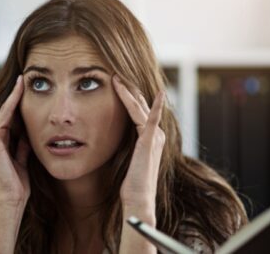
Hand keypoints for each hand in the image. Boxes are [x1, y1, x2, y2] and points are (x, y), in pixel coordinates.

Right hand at [0, 76, 30, 209]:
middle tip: (23, 79)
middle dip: (15, 96)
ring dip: (10, 99)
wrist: (11, 199)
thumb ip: (22, 147)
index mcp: (3, 142)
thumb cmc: (16, 185)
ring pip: (1, 115)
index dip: (19, 103)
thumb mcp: (22, 160)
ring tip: (18, 83)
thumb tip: (27, 135)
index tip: (26, 89)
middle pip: (7, 113)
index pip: (12, 118)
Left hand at [113, 76, 165, 209]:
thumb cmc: (131, 184)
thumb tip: (111, 139)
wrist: (139, 198)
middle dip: (128, 88)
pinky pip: (152, 119)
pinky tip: (158, 93)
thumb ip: (125, 147)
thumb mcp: (127, 159)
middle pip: (141, 104)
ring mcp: (155, 137)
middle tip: (116, 72)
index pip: (138, 110)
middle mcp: (156, 134)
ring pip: (141, 107)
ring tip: (117, 77)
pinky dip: (155, 106)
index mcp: (150, 138)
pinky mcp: (151, 141)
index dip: (128, 96)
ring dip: (129, 91)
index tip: (117, 82)